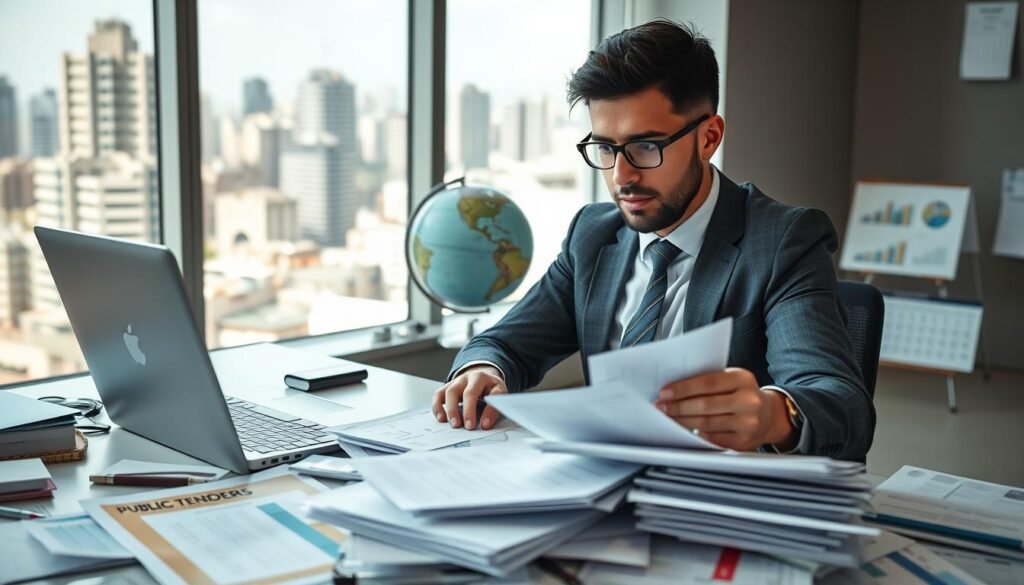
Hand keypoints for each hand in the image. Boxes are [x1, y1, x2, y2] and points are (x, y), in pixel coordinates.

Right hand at [432, 365, 507, 430]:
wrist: (479, 377)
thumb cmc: (489, 387)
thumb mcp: (498, 394)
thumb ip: (494, 408)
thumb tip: (485, 424)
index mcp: (484, 378)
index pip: (489, 394)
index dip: (487, 411)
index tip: (485, 425)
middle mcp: (469, 378)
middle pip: (467, 392)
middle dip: (468, 411)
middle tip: (469, 427)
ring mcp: (456, 382)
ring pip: (450, 392)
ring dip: (451, 410)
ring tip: (454, 424)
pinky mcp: (446, 387)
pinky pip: (438, 395)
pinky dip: (438, 407)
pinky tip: (441, 418)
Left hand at [653, 367, 794, 450]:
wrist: (770, 416)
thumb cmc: (742, 394)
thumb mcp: (733, 380)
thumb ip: (710, 381)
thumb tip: (675, 388)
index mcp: (742, 379)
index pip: (707, 382)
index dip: (683, 388)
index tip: (664, 392)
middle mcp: (748, 400)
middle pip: (705, 405)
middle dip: (678, 406)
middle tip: (661, 407)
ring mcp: (748, 422)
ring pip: (706, 423)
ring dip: (683, 421)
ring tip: (669, 418)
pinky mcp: (744, 441)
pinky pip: (714, 438)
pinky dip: (697, 434)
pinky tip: (686, 431)